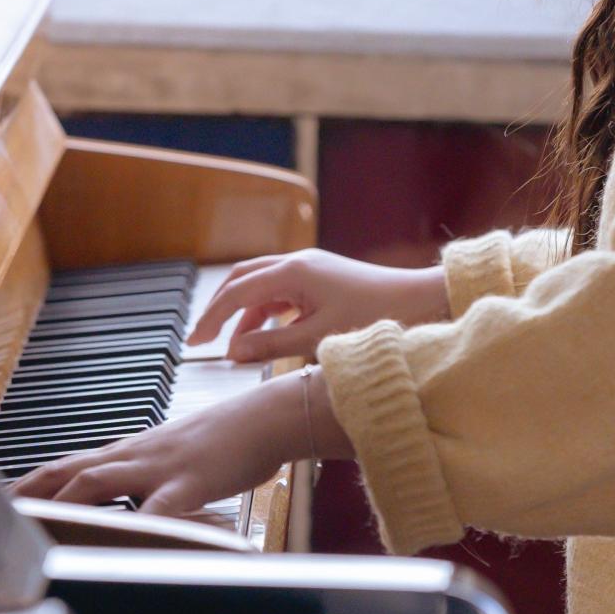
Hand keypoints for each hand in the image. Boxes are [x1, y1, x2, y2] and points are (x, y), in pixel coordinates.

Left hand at [9, 371, 345, 517]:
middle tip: (0, 516)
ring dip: (65, 504)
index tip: (5, 499)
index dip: (35, 483)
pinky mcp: (190, 482)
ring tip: (38, 526)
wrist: (266, 416)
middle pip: (71, 472)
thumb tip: (131, 501)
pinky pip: (160, 508)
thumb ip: (149, 479)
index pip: (69, 465)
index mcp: (131, 453)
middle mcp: (135, 456)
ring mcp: (159, 467)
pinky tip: (123, 544)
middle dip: (34, 495)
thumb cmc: (226, 440)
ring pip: (99, 482)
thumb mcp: (177, 459)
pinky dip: (139, 526)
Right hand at [192, 250, 450, 363]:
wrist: (419, 301)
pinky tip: (265, 334)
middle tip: (203, 336)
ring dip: (244, 312)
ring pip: (261, 284)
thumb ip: (272, 345)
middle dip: (220, 307)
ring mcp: (310, 268)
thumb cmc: (375, 317)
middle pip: (242, 279)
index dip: (212, 317)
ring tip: (235, 344)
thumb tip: (234, 351)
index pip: (237, 292)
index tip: (195, 342)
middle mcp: (297, 262)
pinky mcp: (321, 278)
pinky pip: (280, 290)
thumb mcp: (318, 338)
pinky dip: (266, 311)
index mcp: (293, 271)